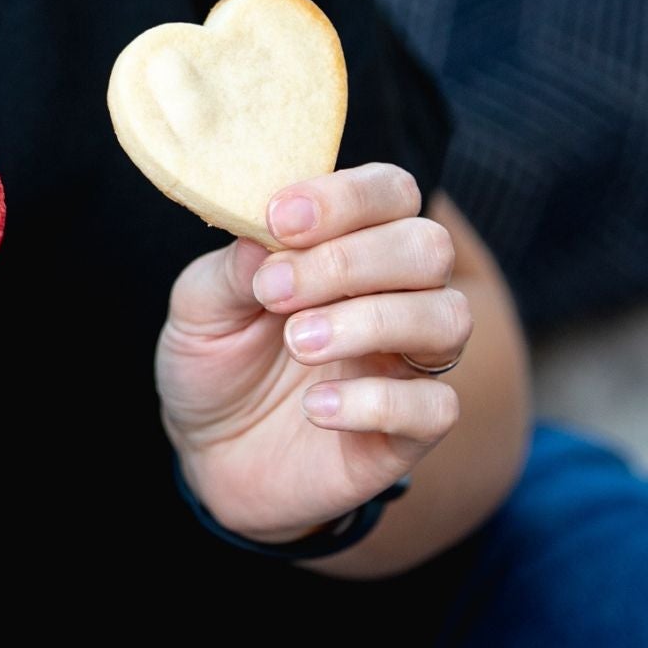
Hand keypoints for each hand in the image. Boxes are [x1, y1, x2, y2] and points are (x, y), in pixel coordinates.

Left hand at [155, 164, 471, 544]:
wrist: (208, 455)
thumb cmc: (215, 362)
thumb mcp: (199, 308)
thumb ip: (233, 268)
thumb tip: (264, 236)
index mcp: (351, 245)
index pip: (390, 192)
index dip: (345, 198)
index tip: (280, 220)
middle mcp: (394, 295)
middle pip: (427, 246)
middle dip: (350, 261)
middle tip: (274, 294)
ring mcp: (407, 363)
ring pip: (447, 318)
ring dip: (370, 321)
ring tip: (297, 342)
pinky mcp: (408, 432)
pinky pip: (436, 408)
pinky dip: (377, 402)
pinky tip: (317, 408)